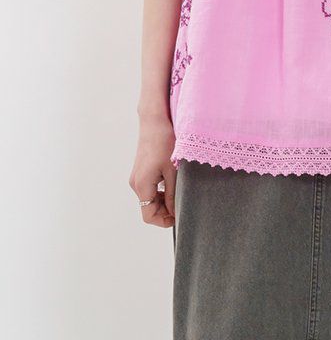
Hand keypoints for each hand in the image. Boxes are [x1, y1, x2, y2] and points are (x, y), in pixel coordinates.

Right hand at [128, 113, 176, 227]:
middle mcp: (136, 183)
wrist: (154, 121)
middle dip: (165, 211)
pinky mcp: (140, 171)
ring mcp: (137, 177)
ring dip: (163, 201)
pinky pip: (149, 189)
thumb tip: (175, 212)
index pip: (148, 216)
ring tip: (179, 191)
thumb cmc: (164, 142)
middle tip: (183, 203)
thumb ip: (172, 193)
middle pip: (148, 208)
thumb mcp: (172, 170)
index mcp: (142, 185)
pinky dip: (160, 192)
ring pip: (149, 199)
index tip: (180, 215)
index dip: (164, 221)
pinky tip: (172, 182)